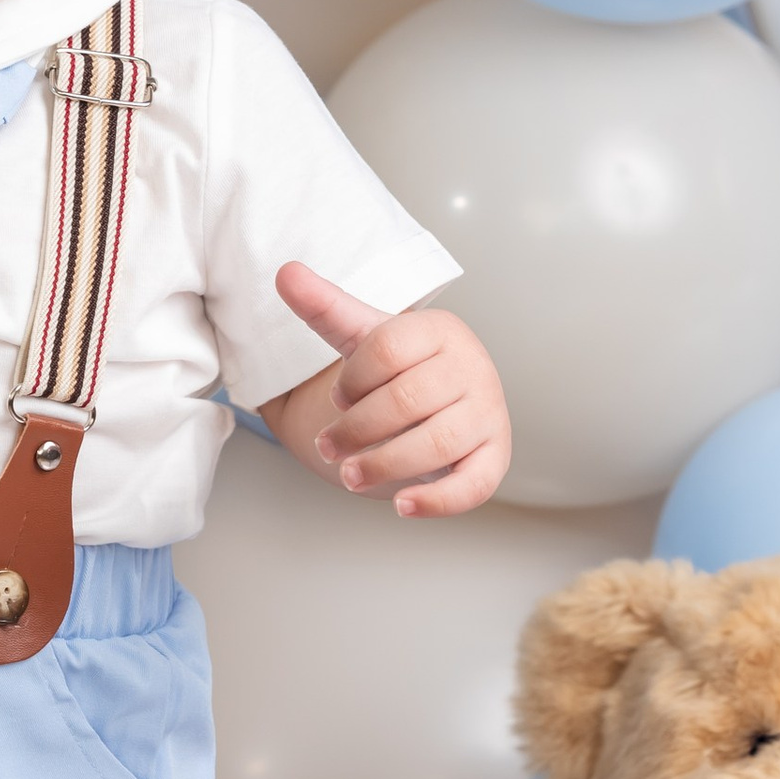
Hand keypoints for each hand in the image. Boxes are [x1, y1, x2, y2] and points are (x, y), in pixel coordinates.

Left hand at [271, 263, 510, 517]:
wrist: (450, 399)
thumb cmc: (402, 369)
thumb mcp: (363, 336)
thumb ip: (325, 308)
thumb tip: (285, 272)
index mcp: (440, 331)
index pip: (388, 349)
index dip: (352, 380)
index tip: (338, 399)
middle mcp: (472, 368)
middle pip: (407, 400)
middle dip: (356, 430)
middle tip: (327, 447)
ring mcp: (488, 414)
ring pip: (435, 444)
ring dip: (383, 465)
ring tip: (350, 475)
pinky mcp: (494, 458)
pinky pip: (474, 484)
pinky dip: (437, 500)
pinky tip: (402, 506)